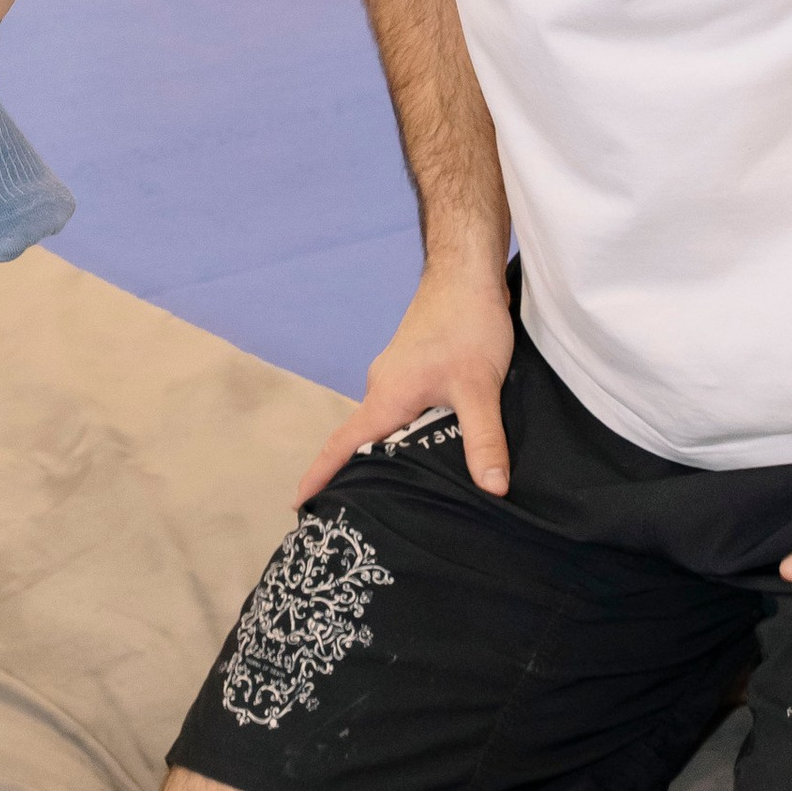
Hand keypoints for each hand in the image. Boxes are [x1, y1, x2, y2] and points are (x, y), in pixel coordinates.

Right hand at [296, 252, 513, 503]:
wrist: (467, 273)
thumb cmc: (466, 325)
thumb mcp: (478, 386)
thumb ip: (484, 438)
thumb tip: (493, 490)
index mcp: (385, 396)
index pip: (342, 444)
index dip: (319, 475)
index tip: (298, 505)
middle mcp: (383, 387)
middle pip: (361, 440)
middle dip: (356, 476)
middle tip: (358, 517)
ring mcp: (397, 376)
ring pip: (385, 425)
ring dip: (387, 453)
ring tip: (398, 493)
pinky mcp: (415, 369)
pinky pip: (402, 410)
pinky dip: (406, 434)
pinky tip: (429, 449)